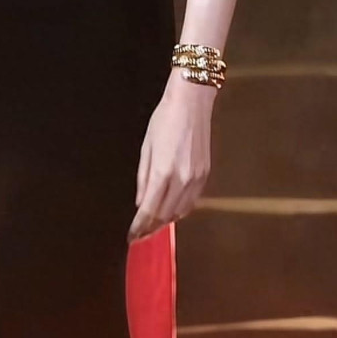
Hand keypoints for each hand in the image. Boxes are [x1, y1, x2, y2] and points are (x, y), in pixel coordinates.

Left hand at [127, 68, 216, 241]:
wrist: (192, 101)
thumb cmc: (165, 118)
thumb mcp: (146, 146)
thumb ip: (143, 177)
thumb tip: (140, 201)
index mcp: (164, 171)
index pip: (149, 210)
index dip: (139, 226)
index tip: (131, 236)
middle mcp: (182, 179)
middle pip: (165, 216)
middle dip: (151, 228)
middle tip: (139, 235)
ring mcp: (196, 178)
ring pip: (180, 212)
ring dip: (166, 221)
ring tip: (153, 226)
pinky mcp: (205, 174)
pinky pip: (192, 201)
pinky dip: (180, 210)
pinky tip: (171, 210)